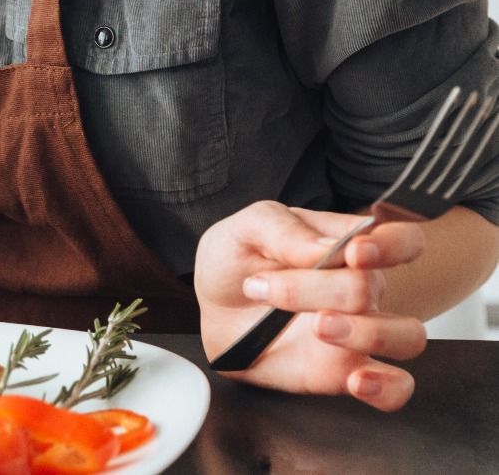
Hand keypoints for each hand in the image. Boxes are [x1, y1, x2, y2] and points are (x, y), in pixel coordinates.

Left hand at [195, 201, 427, 410]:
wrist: (210, 307)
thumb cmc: (236, 261)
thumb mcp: (247, 229)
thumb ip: (286, 231)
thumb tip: (330, 246)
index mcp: (348, 245)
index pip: (403, 240)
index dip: (391, 245)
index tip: (354, 253)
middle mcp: (362, 289)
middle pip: (374, 288)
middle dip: (321, 288)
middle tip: (268, 287)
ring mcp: (357, 332)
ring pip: (406, 337)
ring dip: (367, 333)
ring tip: (318, 327)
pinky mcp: (343, 373)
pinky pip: (394, 389)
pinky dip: (386, 388)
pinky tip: (357, 382)